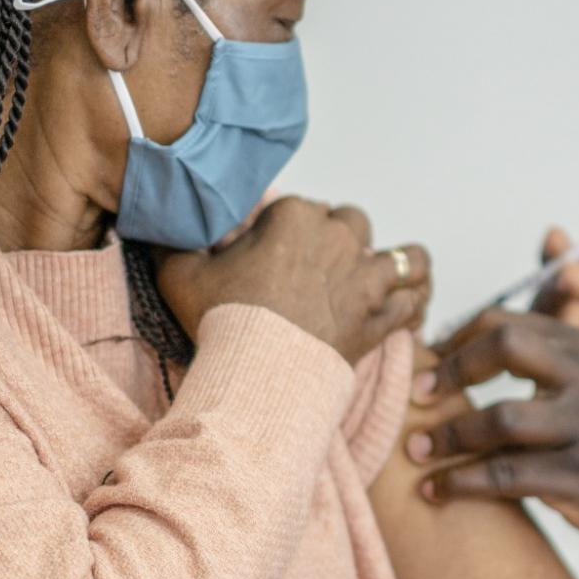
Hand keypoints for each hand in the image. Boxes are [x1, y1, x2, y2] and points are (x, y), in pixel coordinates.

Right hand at [157, 196, 431, 365]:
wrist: (255, 370)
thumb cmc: (219, 318)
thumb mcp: (180, 272)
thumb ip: (175, 242)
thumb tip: (163, 223)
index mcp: (295, 216)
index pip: (302, 208)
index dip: (289, 230)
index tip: (274, 255)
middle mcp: (339, 237)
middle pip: (353, 224)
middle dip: (342, 240)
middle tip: (322, 269)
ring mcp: (367, 276)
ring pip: (404, 257)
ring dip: (397, 266)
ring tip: (386, 279)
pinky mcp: (382, 314)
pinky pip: (415, 300)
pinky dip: (414, 305)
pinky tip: (409, 311)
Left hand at [408, 312, 578, 547]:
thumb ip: (543, 351)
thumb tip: (466, 335)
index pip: (503, 321)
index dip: (454, 341)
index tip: (424, 366)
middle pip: (505, 346)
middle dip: (451, 371)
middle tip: (415, 397)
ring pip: (501, 418)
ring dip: (448, 435)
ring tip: (416, 449)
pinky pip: (507, 475)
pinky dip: (462, 483)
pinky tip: (436, 491)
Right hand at [533, 197, 578, 427]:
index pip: (578, 268)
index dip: (563, 261)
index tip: (561, 257)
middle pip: (556, 310)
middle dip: (548, 301)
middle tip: (560, 295)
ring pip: (561, 352)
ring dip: (551, 341)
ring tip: (569, 326)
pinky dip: (567, 387)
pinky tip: (567, 376)